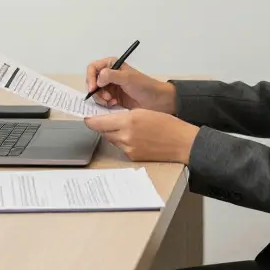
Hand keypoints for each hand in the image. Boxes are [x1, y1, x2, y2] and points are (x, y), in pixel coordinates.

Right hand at [84, 57, 177, 113]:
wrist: (157, 101)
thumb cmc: (145, 86)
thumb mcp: (128, 78)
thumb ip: (111, 75)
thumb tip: (98, 79)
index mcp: (111, 65)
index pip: (93, 68)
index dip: (90, 77)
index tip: (93, 88)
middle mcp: (109, 75)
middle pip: (92, 82)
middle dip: (96, 91)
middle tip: (106, 98)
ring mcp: (110, 87)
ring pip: (96, 93)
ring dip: (101, 99)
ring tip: (112, 102)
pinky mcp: (112, 99)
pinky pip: (101, 102)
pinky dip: (105, 104)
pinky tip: (114, 105)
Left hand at [84, 109, 198, 162]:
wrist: (181, 143)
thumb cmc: (167, 125)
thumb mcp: (143, 112)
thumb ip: (123, 115)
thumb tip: (108, 118)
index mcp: (128, 121)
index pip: (98, 122)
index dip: (90, 119)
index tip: (87, 116)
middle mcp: (125, 136)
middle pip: (103, 131)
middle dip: (103, 125)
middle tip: (106, 119)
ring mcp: (128, 149)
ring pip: (111, 139)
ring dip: (113, 133)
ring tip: (127, 128)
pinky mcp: (132, 157)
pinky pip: (120, 147)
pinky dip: (122, 141)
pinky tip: (134, 137)